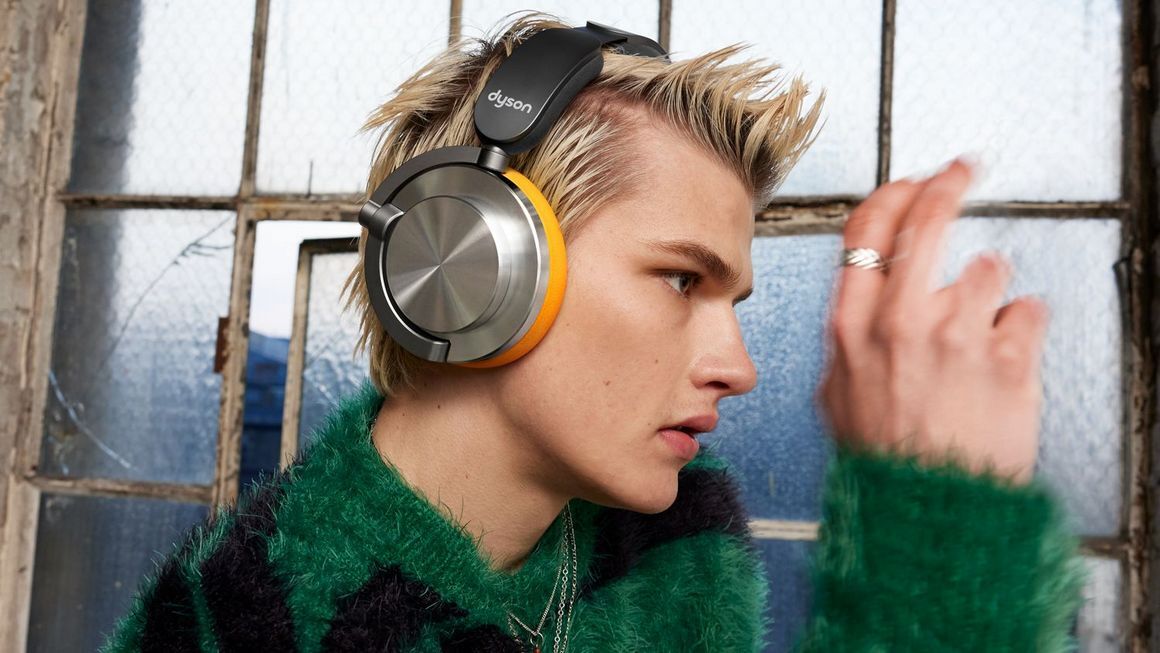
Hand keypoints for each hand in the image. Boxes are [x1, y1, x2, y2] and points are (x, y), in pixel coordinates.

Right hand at [815, 157, 1049, 484]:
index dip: (891, 196)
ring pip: (987, 269)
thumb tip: (865, 307)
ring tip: (980, 337)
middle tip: (960, 171)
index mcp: (851, 327)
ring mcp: (957, 335)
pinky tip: (1003, 361)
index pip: (866, 232)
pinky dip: (1020, 330)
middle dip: (945, 183)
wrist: (930, 512)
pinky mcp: (1009, 356)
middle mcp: (901, 321)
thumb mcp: (837, 395)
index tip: (907, 184)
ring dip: (988, 293)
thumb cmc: (885, 460)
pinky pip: (1027, 311)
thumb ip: (851, 341)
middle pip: (925, 220)